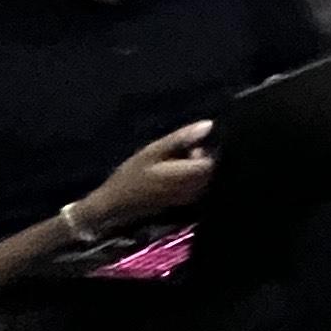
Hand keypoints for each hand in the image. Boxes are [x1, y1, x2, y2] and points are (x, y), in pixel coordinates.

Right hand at [81, 122, 215, 230]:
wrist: (116, 206)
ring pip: (206, 179)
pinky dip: (192, 178)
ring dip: (197, 168)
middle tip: (181, 153)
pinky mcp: (185, 204)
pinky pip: (199, 187)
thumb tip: (209, 124)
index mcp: (186, 176)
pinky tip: (175, 174)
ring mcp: (190, 200)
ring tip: (176, 163)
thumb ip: (181, 138)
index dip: (207, 150)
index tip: (192, 145)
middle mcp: (193, 190)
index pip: (214, 162)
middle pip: (212, 170)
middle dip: (203, 158)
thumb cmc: (132, 176)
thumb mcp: (153, 151)